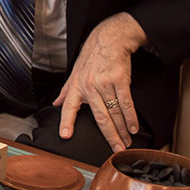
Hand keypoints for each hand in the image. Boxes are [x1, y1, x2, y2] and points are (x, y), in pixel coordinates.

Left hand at [53, 12, 147, 151]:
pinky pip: (126, 103)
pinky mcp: (120, 79)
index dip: (66, 122)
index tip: (65, 135)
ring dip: (122, 130)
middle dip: (109, 136)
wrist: (109, 39)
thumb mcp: (75, 73)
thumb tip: (56, 104)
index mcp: (76, 87)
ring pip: (115, 112)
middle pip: (100, 117)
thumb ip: (66, 91)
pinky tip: (133, 128)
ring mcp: (104, 83)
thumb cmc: (92, 58)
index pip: (68, 107)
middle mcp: (89, 86)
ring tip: (126, 142)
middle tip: (116, 150)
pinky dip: (131, 117)